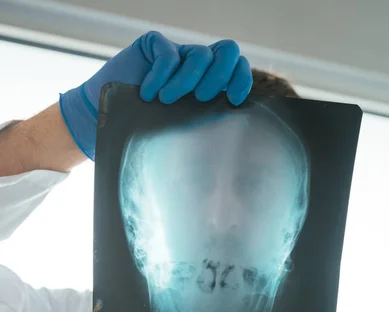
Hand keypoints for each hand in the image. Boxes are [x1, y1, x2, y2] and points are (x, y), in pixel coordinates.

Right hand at [59, 31, 252, 160]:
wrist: (106, 120)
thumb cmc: (146, 132)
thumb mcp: (181, 132)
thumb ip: (204, 128)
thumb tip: (231, 148)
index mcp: (211, 83)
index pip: (238, 69)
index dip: (241, 79)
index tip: (234, 100)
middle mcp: (198, 65)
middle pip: (227, 52)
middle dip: (219, 75)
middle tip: (202, 98)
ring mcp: (177, 53)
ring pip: (199, 54)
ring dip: (186, 81)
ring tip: (166, 101)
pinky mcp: (154, 45)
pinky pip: (167, 54)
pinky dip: (160, 76)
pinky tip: (148, 95)